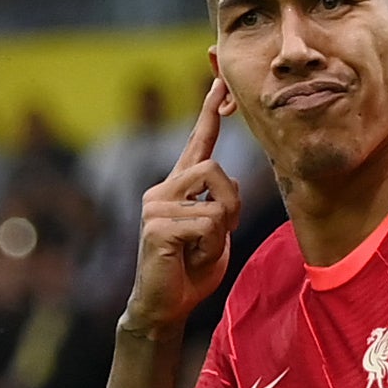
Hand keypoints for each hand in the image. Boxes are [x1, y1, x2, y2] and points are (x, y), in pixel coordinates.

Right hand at [123, 81, 242, 331]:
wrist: (165, 306)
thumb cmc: (191, 271)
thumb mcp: (217, 232)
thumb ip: (223, 204)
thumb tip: (229, 187)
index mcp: (177, 188)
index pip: (196, 144)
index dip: (209, 113)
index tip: (219, 81)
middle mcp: (161, 190)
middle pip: (215, 170)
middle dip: (232, 204)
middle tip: (220, 234)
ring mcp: (154, 207)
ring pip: (215, 200)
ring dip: (220, 229)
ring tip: (199, 250)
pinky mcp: (156, 226)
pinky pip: (207, 225)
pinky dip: (209, 248)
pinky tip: (189, 259)